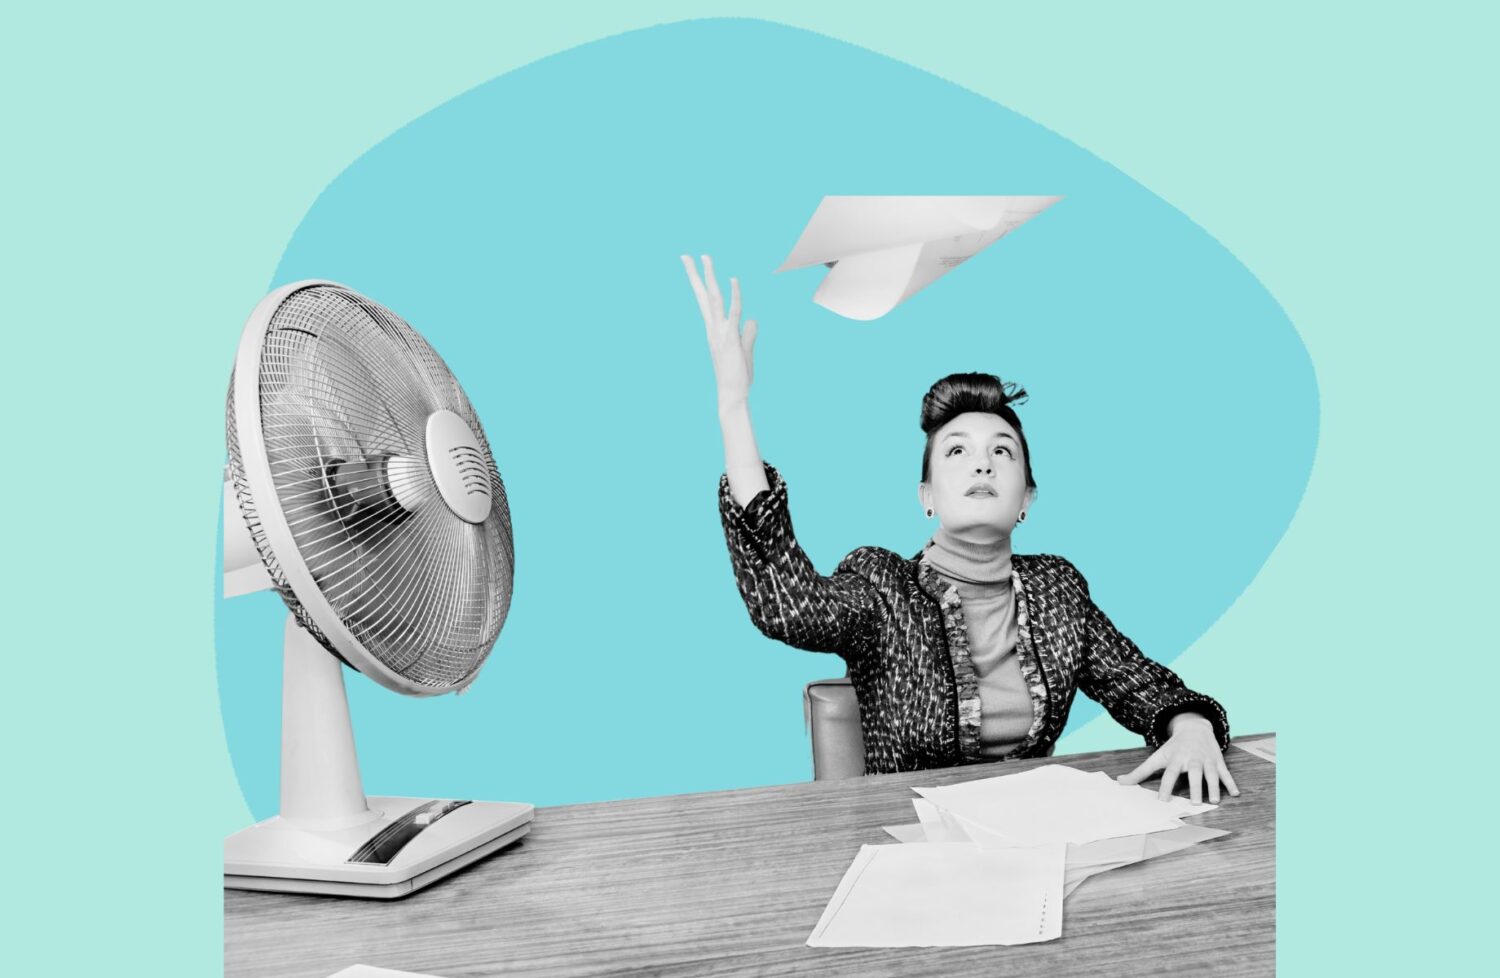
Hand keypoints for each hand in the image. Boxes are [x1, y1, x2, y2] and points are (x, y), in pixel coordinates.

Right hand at [682, 254, 757, 409]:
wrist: (732, 394)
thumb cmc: (737, 375)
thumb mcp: (744, 350)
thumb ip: (748, 333)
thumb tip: (753, 320)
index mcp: (714, 330)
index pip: (705, 302)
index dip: (698, 284)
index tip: (691, 266)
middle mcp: (713, 328)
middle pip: (703, 296)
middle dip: (695, 274)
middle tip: (685, 255)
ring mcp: (720, 333)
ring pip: (714, 299)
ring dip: (710, 277)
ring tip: (705, 257)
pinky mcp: (730, 339)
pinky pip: (733, 312)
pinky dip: (734, 295)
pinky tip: (734, 280)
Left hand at [1116, 713, 1239, 803]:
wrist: (1194, 727)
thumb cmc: (1173, 747)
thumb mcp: (1157, 756)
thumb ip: (1140, 772)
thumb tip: (1119, 782)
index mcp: (1175, 759)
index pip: (1169, 774)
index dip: (1166, 787)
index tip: (1163, 801)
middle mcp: (1191, 759)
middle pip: (1194, 773)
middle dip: (1195, 787)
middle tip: (1195, 804)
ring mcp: (1206, 760)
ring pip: (1211, 774)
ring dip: (1214, 787)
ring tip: (1214, 801)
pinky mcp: (1218, 761)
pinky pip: (1226, 773)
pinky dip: (1231, 783)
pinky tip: (1235, 794)